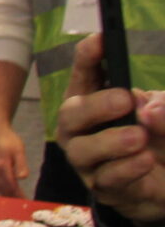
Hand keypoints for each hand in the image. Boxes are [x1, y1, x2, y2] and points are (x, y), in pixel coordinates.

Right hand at [0, 119, 27, 198]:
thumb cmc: (9, 140)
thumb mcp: (19, 149)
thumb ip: (21, 164)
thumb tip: (22, 178)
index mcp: (2, 167)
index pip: (12, 186)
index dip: (19, 196)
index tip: (27, 203)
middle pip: (4, 190)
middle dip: (13, 199)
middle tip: (23, 207)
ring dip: (7, 197)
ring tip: (16, 203)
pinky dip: (1, 192)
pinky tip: (7, 195)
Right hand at [55, 34, 164, 226]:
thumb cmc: (160, 138)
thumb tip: (151, 111)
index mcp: (97, 100)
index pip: (86, 74)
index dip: (88, 56)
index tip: (101, 39)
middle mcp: (83, 128)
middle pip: (71, 114)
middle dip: (95, 105)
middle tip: (125, 100)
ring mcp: (88, 159)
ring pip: (81, 150)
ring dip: (110, 141)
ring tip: (140, 137)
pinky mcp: (102, 187)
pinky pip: (105, 178)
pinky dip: (126, 168)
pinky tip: (145, 160)